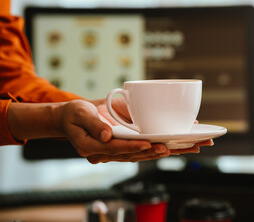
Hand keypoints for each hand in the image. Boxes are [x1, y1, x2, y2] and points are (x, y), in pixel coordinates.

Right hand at [55, 100, 170, 162]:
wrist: (70, 117)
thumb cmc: (73, 114)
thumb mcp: (80, 113)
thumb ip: (93, 124)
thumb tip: (107, 135)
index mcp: (89, 145)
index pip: (113, 148)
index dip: (130, 147)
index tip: (145, 144)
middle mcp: (101, 152)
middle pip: (126, 155)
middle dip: (146, 152)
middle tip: (164, 148)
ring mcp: (108, 151)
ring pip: (132, 155)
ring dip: (150, 153)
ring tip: (167, 150)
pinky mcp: (115, 147)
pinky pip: (132, 151)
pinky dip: (147, 150)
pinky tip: (161, 149)